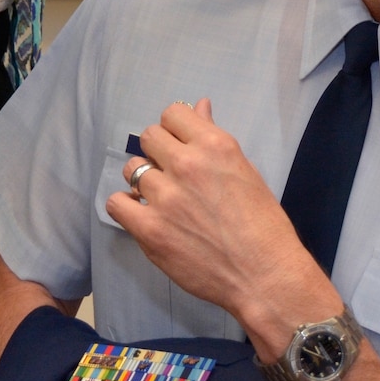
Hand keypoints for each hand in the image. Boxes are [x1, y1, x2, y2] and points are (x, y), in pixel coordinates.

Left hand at [103, 101, 336, 349]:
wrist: (263, 274)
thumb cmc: (262, 223)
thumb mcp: (244, 170)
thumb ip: (213, 138)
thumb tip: (198, 106)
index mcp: (214, 145)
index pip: (172, 114)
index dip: (175, 131)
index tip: (180, 146)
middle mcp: (187, 164)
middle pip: (149, 137)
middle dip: (158, 152)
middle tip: (172, 175)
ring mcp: (165, 197)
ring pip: (133, 169)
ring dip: (144, 181)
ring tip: (162, 200)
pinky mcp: (149, 229)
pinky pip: (116, 203)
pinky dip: (127, 207)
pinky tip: (144, 216)